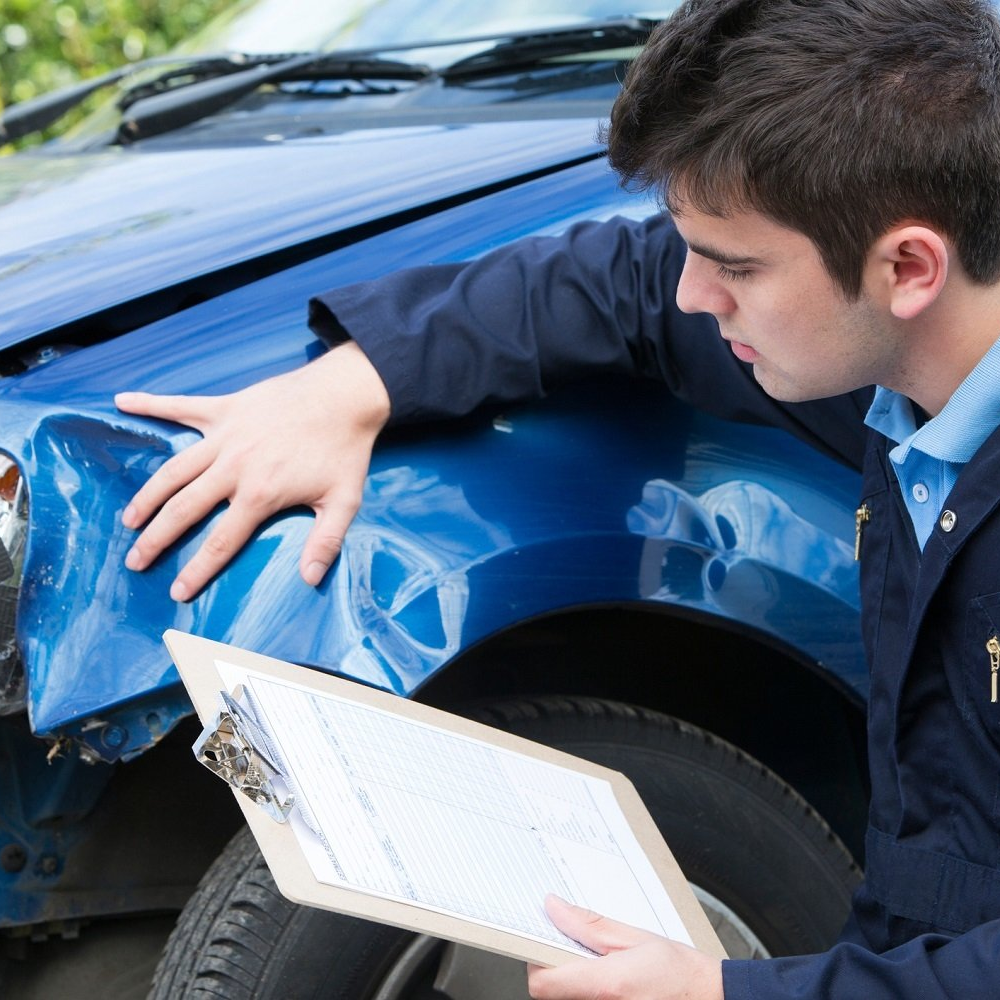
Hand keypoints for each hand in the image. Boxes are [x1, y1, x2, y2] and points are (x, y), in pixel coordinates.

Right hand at [116, 341, 390, 600]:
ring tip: (130, 519)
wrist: (345, 395)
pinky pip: (180, 406)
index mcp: (260, 494)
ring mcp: (225, 435)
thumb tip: (310, 579)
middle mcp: (234, 467)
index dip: (197, 569)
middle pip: (184, 509)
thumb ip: (325, 542)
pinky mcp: (225, 408)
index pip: (221, 541)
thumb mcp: (344, 501)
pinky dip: (150, 404)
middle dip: (156, 538)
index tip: (177, 591)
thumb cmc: (345, 449)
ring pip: (174, 469)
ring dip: (148, 494)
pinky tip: (121, 402)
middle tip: (135, 560)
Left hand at [527, 896, 722, 999]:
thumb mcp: (634, 937)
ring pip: (568, 999)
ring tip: (602, 967)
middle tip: (580, 951)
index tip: (544, 943)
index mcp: (606, 985)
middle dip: (559, 967)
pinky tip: (610, 981)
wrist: (710, 999)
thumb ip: (589, 925)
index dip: (536, 961)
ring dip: (574, 980)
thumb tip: (554, 909)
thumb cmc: (680, 972)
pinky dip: (589, 992)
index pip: (543, 983)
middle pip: (553, 993)